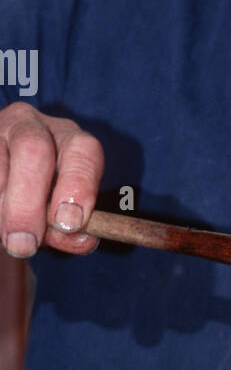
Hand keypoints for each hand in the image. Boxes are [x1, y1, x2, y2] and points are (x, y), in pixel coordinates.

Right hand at [0, 102, 103, 256]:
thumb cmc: (35, 202)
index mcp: (68, 138)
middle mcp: (32, 125)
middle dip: (29, 204)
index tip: (69, 225)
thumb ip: (69, 229)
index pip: (83, 149)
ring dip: (3, 212)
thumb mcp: (56, 212)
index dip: (78, 186)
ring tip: (7, 238)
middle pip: (33, 150)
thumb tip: (83, 240)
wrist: (3, 182)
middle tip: (25, 244)